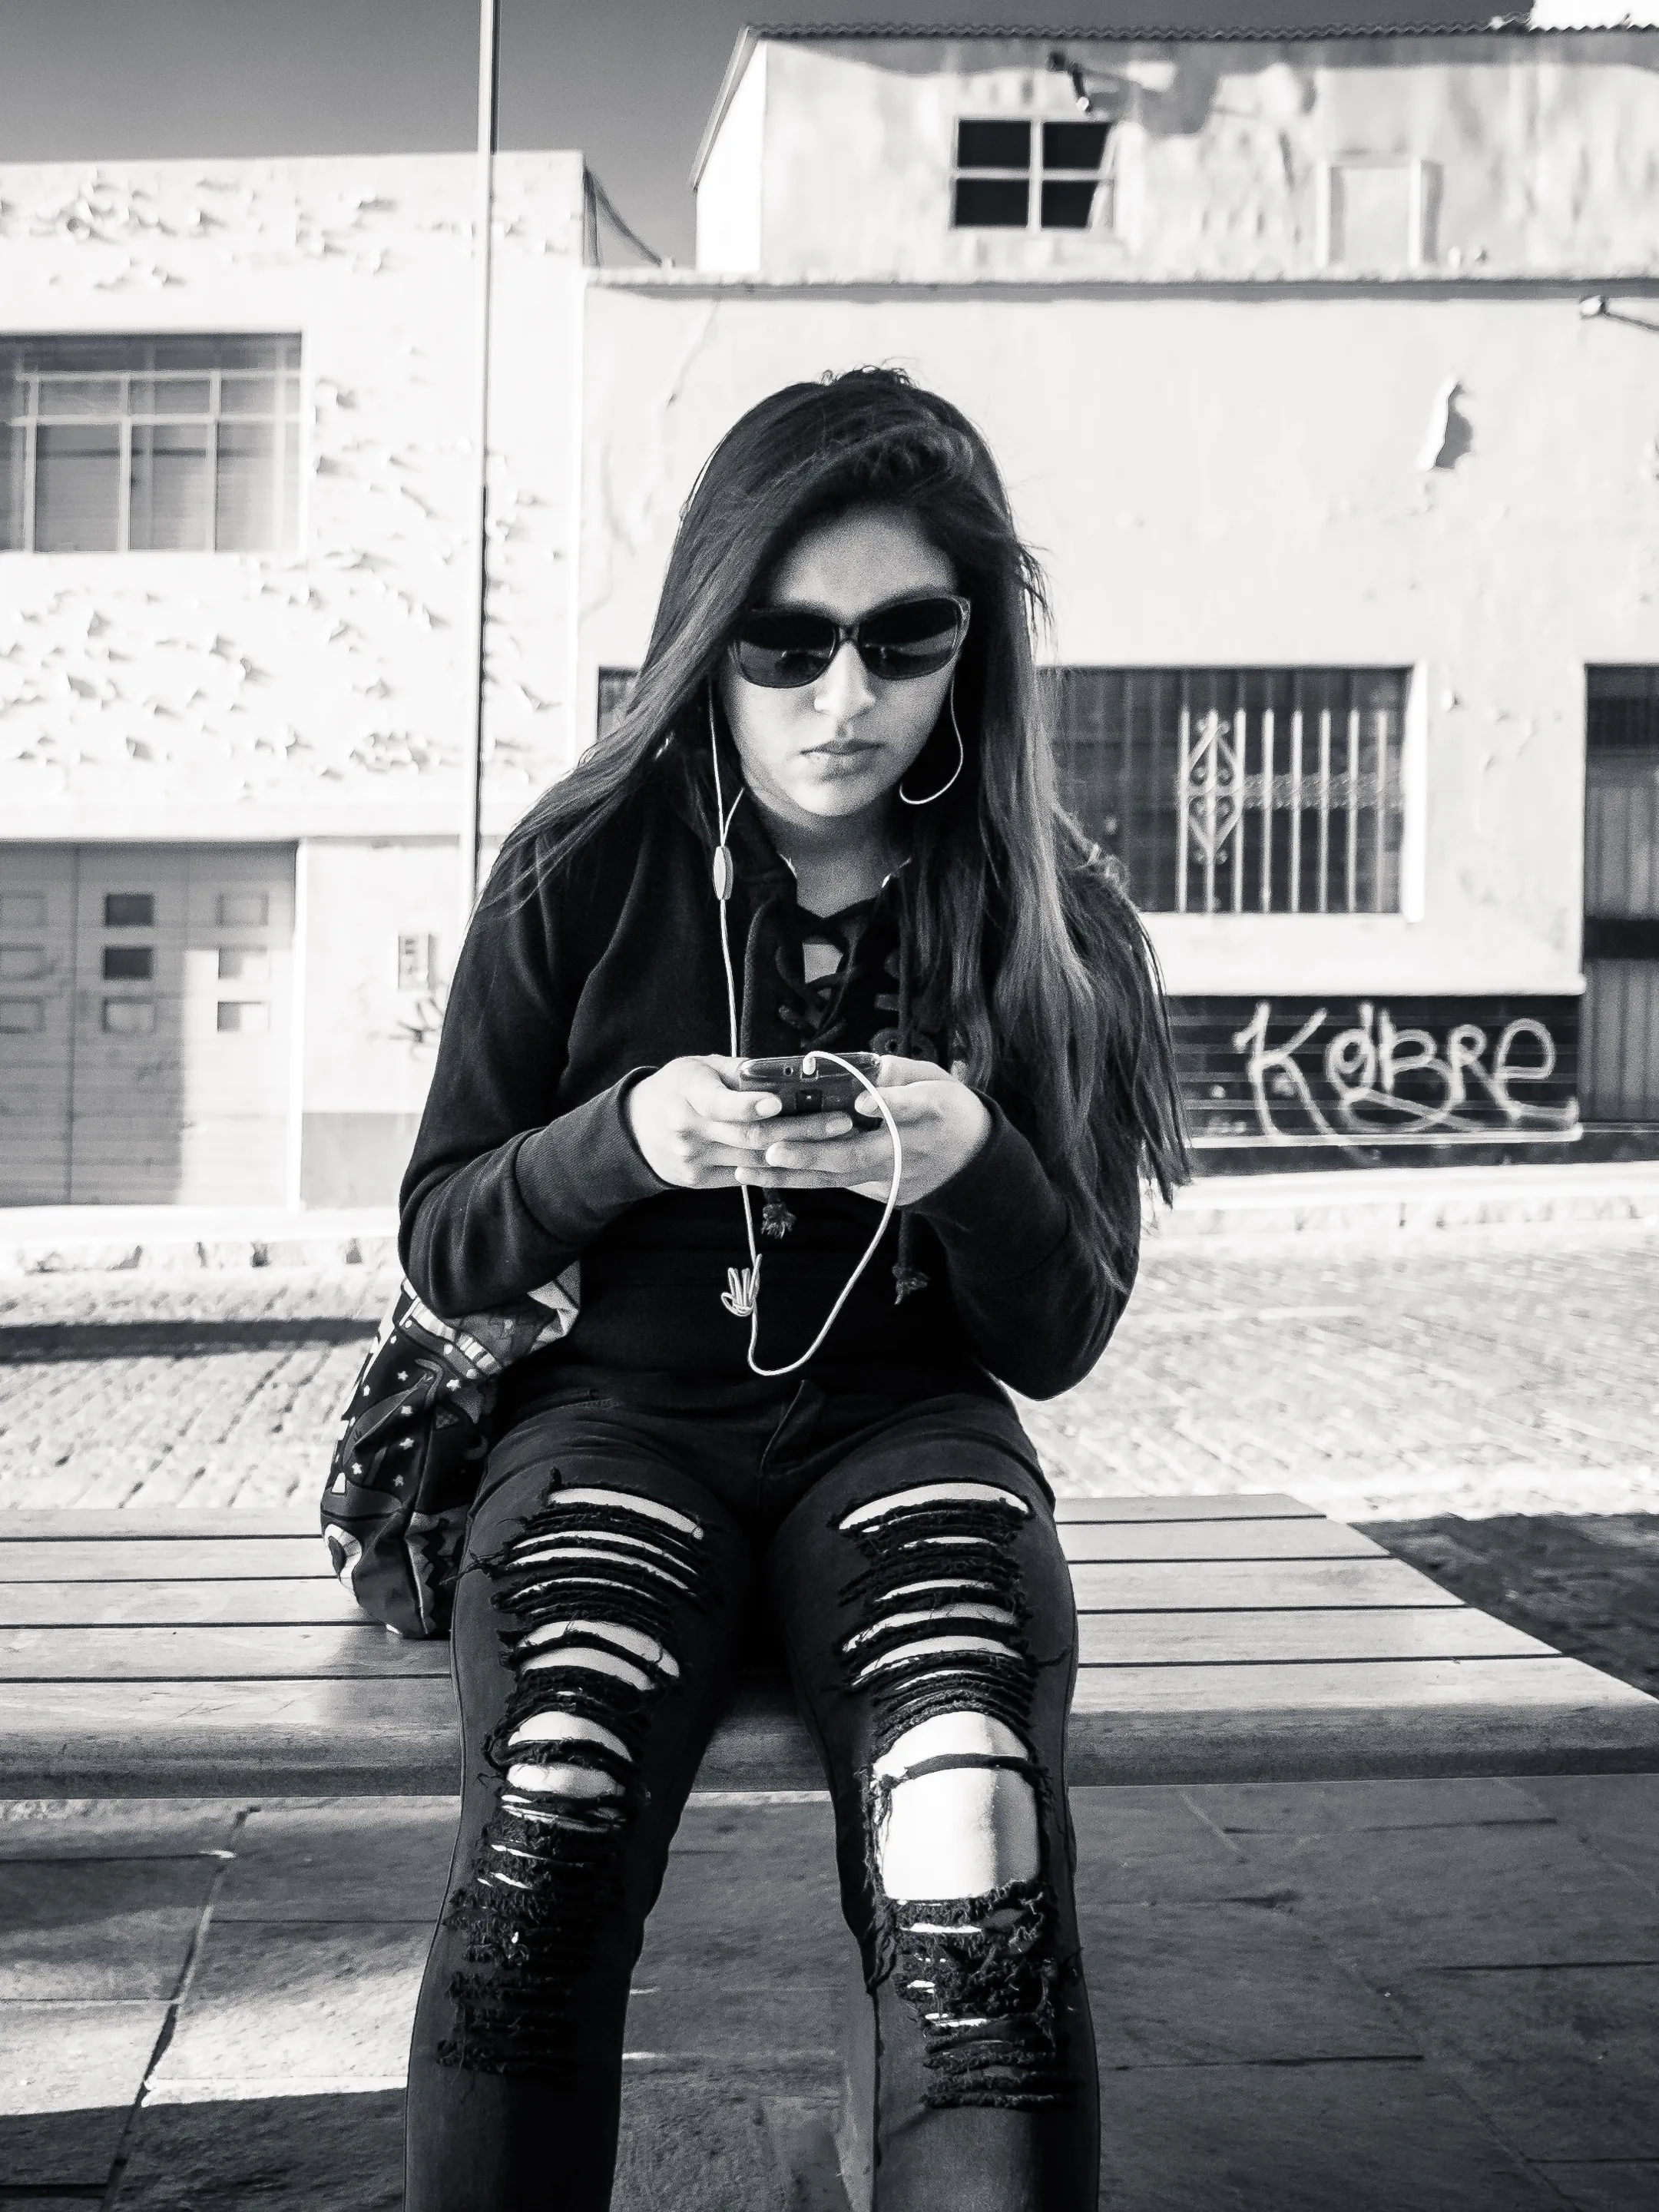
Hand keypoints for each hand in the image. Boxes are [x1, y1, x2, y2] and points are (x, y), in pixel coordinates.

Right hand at [626, 1055, 832, 1189]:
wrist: (634, 1128)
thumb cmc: (677, 1088)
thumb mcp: (700, 1067)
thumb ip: (742, 1071)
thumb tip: (792, 1070)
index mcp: (686, 1092)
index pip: (718, 1102)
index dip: (749, 1104)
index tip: (779, 1103)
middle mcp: (688, 1129)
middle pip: (750, 1135)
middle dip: (801, 1129)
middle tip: (841, 1121)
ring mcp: (693, 1160)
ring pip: (755, 1159)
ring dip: (800, 1151)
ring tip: (837, 1140)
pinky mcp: (699, 1181)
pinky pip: (746, 1175)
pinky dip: (779, 1167)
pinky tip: (809, 1159)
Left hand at [735, 1054, 990, 1205]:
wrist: (976, 1162)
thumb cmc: (951, 1109)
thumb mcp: (937, 1080)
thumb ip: (900, 1074)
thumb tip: (861, 1071)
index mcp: (932, 1111)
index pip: (911, 1107)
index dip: (887, 1104)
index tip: (863, 1102)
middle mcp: (911, 1149)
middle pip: (860, 1154)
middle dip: (814, 1153)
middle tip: (774, 1150)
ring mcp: (896, 1178)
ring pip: (841, 1177)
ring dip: (794, 1175)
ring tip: (752, 1170)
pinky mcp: (885, 1194)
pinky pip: (840, 1184)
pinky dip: (804, 1180)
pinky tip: (766, 1175)